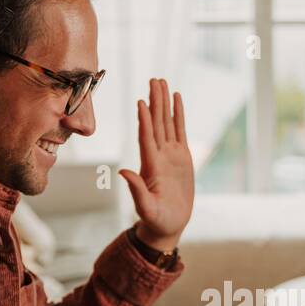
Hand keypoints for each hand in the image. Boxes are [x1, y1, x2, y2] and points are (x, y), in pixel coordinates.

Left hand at [119, 78, 193, 251]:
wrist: (167, 225)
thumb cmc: (156, 220)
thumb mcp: (146, 208)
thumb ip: (136, 190)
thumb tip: (122, 173)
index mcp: (150, 166)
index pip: (146, 138)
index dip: (144, 121)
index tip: (141, 102)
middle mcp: (158, 156)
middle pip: (156, 124)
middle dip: (155, 102)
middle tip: (153, 80)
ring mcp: (170, 155)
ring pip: (167, 123)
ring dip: (164, 103)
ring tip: (162, 82)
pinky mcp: (182, 157)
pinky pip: (180, 131)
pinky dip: (178, 115)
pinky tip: (177, 99)